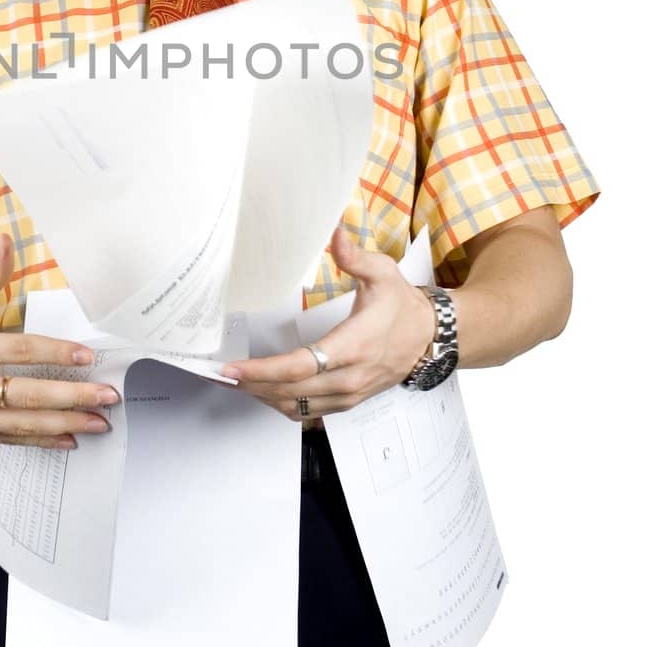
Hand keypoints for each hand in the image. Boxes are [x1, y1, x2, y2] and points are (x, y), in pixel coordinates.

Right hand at [0, 234, 118, 445]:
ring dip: (65, 424)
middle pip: (28, 394)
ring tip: (99, 423)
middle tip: (109, 397)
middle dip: (74, 397)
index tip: (87, 356)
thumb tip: (8, 242)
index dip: (56, 354)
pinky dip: (37, 440)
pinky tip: (66, 438)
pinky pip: (5, 439)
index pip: (20, 351)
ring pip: (21, 424)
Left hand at [221, 228, 435, 419]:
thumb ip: (355, 256)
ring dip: (261, 396)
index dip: (262, 371)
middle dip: (249, 384)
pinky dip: (280, 403)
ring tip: (233, 381)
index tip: (232, 369)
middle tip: (217, 374)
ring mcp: (348, 395)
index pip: (300, 366)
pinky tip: (262, 389)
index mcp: (354, 346)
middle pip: (289, 391)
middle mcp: (349, 377)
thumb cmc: (402, 306)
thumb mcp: (383, 273)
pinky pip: (307, 413)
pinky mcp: (347, 402)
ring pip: (295, 407)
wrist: (430, 338)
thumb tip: (335, 233)